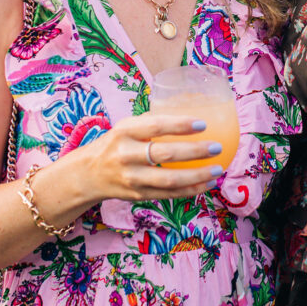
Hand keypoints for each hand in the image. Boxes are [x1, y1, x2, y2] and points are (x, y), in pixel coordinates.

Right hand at [74, 113, 224, 203]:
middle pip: (165, 155)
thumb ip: (152, 121)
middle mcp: (126, 155)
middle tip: (216, 147)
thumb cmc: (116, 144)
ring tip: (218, 169)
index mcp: (124, 132)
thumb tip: (190, 110)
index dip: (180, 125)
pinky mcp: (138, 195)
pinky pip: (169, 194)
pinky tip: (207, 184)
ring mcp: (132, 178)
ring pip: (169, 180)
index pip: (155, 126)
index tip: (203, 123)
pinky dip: (191, 190)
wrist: (88, 174)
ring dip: (197, 176)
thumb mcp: (126, 127)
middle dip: (195, 152)